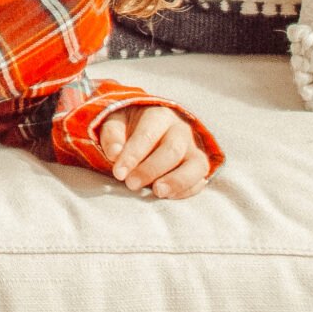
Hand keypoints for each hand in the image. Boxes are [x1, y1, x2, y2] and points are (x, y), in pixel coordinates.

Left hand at [96, 104, 212, 199]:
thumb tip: (114, 154)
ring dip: (177, 181)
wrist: (152, 129)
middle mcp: (180, 130)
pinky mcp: (199, 167)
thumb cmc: (130, 127)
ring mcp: (193, 149)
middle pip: (172, 150)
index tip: (119, 173)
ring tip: (158, 192)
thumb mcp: (115, 124)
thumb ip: (112, 136)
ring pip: (195, 165)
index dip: (133, 155)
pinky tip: (168, 196)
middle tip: (131, 184)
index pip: (147, 135)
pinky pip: (200, 180)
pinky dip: (187, 190)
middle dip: (151, 170)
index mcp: (158, 115)